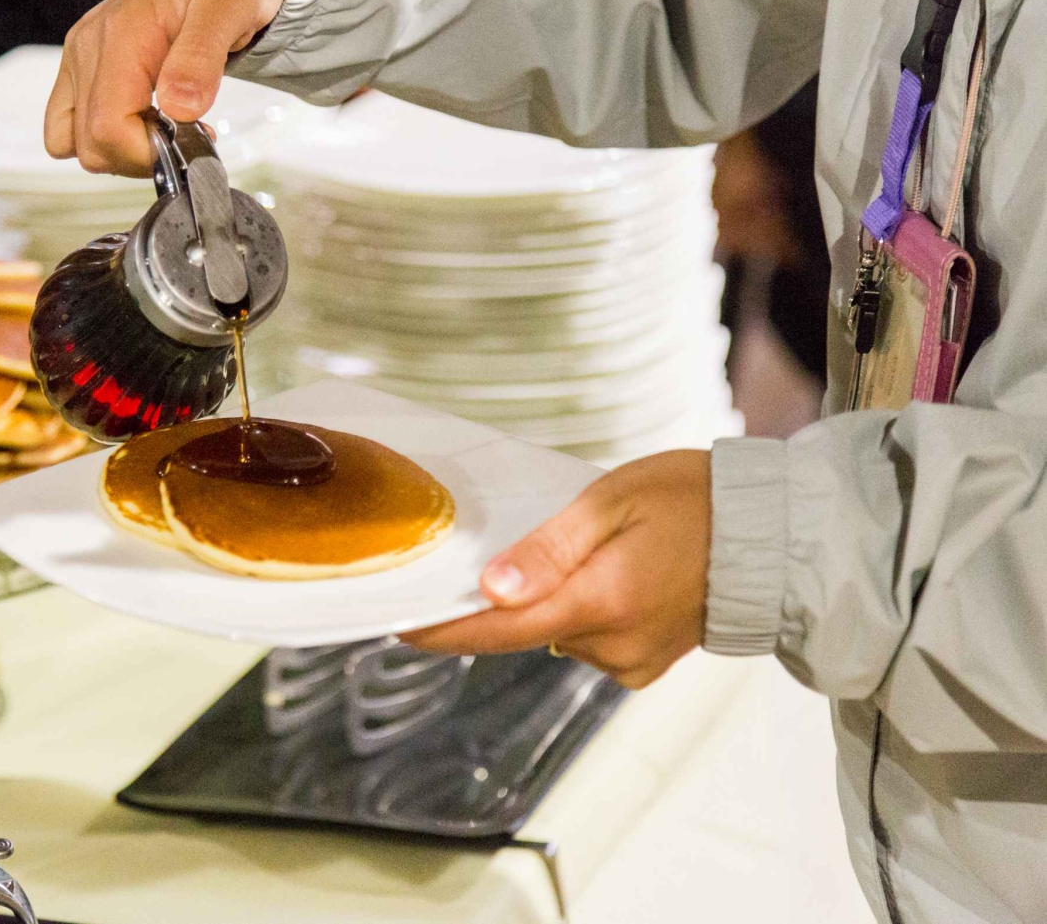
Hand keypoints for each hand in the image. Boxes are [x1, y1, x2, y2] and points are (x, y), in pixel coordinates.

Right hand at [44, 0, 286, 174]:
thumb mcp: (232, 4)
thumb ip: (202, 58)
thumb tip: (181, 108)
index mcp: (121, 35)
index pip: (107, 128)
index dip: (147, 154)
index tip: (190, 143)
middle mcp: (89, 47)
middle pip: (89, 145)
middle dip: (140, 158)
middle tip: (185, 137)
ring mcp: (80, 58)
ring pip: (74, 142)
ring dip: (120, 153)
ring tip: (164, 130)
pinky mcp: (82, 68)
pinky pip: (70, 125)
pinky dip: (104, 139)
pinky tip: (142, 123)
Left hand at [402, 450, 712, 688]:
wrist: (770, 535)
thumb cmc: (691, 500)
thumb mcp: (612, 502)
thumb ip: (547, 549)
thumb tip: (491, 589)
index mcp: (600, 601)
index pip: (496, 630)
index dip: (441, 629)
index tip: (397, 624)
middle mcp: (612, 645)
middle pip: (520, 633)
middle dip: (496, 602)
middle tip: (488, 555)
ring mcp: (630, 662)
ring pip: (553, 635)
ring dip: (546, 602)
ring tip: (580, 551)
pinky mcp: (644, 666)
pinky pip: (587, 643)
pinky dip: (579, 613)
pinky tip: (605, 578)